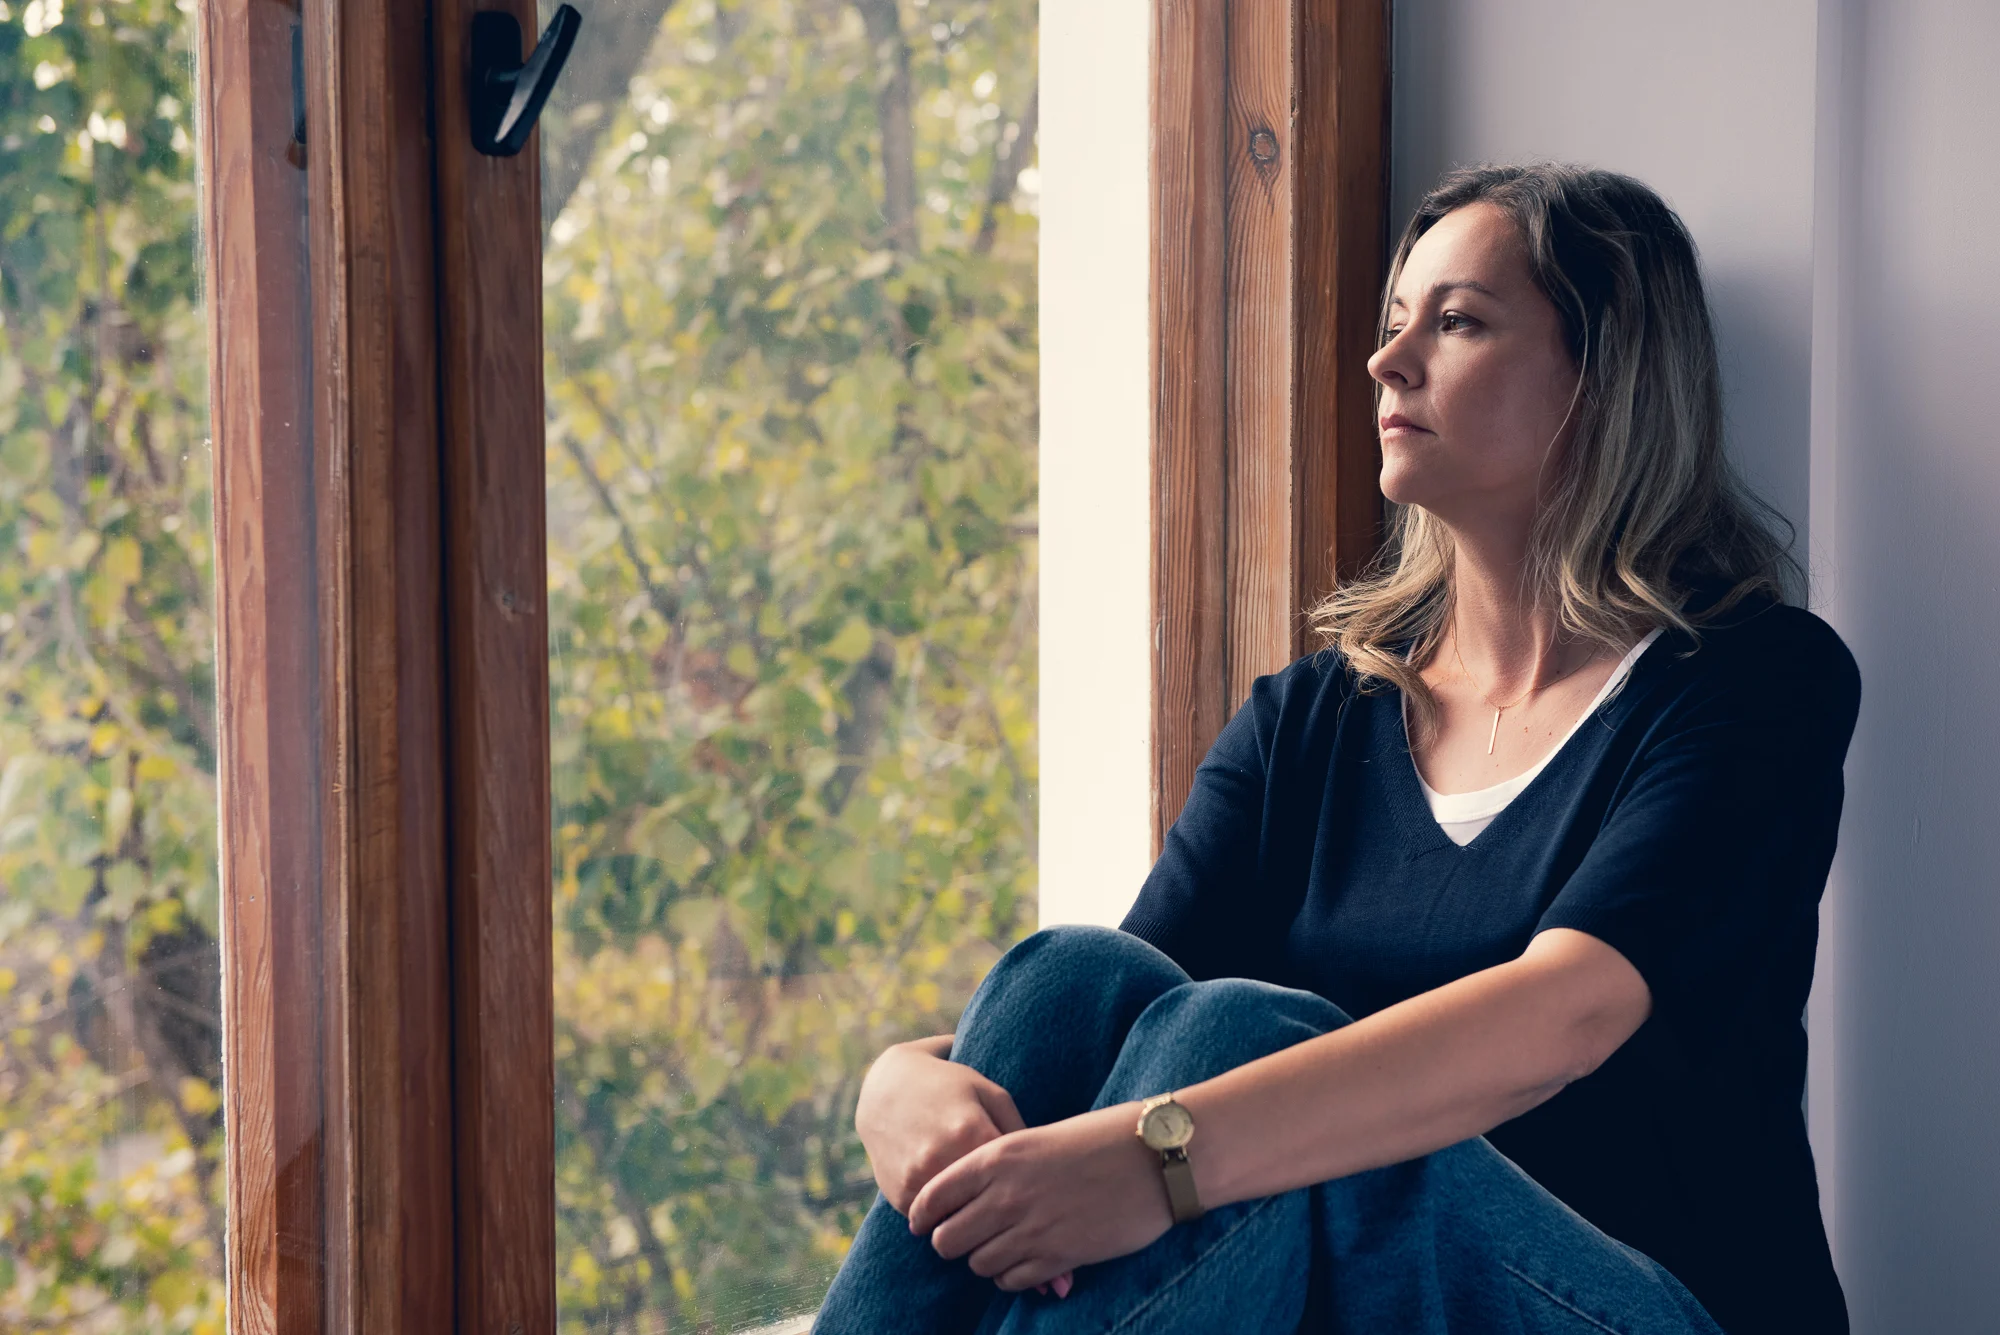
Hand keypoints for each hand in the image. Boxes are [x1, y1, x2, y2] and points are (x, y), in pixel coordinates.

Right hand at [855, 1038, 1026, 1215]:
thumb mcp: (990, 1094)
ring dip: (975, 1218)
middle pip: (988, 1206)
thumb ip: (1019, 1131)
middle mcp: (941, 1160)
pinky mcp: (900, 1197)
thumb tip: (1045, 1175)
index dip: (1029, 1187)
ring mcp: (917, 1181)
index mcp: (971, 1133)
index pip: (1014, 1179)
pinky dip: (948, 1217)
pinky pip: (935, 1222)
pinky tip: (956, 1203)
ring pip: (961, 1221)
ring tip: (989, 1210)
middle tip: (1018, 1209)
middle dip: (1005, 1209)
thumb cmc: (951, 1087)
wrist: (887, 1088)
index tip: (1038, 1191)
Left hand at [907, 1102, 1173, 1292]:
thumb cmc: (1100, 1138)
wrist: (1154, 1157)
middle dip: (952, 1241)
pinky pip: (1011, 1281)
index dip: (923, 1214)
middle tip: (967, 1238)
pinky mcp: (1058, 1257)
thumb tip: (969, 1194)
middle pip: (947, 1239)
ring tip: (1002, 1247)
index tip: (926, 1222)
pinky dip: (1011, 1276)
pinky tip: (1026, 1262)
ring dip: (985, 1260)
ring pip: (977, 1264)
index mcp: (997, 1155)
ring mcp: (1031, 1229)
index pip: (932, 1196)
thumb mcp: (1038, 1138)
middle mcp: (1006, 1194)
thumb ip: (1000, 1165)